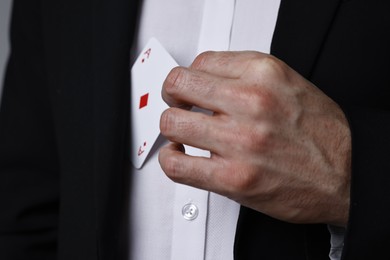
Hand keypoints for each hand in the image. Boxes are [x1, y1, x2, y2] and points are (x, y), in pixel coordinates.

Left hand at [159, 51, 350, 226]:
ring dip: (172, 128)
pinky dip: (170, 159)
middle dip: (172, 96)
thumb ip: (244, 76)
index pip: (200, 62)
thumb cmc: (320, 132)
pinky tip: (181, 156)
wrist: (348, 173)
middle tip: (178, 106)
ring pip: (171, 123)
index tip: (190, 90)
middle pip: (177, 86)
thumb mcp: (287, 83)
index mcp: (263, 74)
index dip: (190, 77)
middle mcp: (251, 102)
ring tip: (182, 133)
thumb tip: (204, 79)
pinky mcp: (233, 178)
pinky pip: (176, 164)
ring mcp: (240, 141)